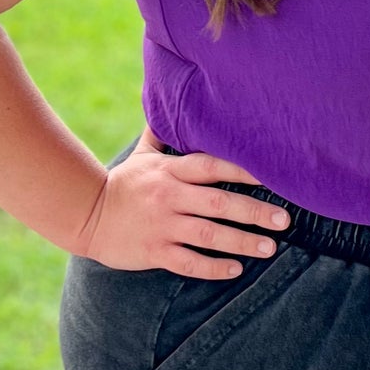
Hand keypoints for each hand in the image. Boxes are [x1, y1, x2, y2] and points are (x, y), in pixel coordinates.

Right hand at [75, 130, 290, 275]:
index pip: (212, 166)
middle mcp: (169, 197)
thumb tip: (168, 101)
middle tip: (284, 220)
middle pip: (218, 202)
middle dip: (254, 212)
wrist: (85, 215)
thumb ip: (162, 134)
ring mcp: (162, 226)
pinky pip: (189, 262)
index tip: (272, 176)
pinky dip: (214, 267)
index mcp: (170, 171)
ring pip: (209, 234)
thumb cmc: (122, 184)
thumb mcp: (142, 156)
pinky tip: (236, 269)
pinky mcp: (154, 252)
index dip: (243, 170)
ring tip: (269, 247)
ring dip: (242, 241)